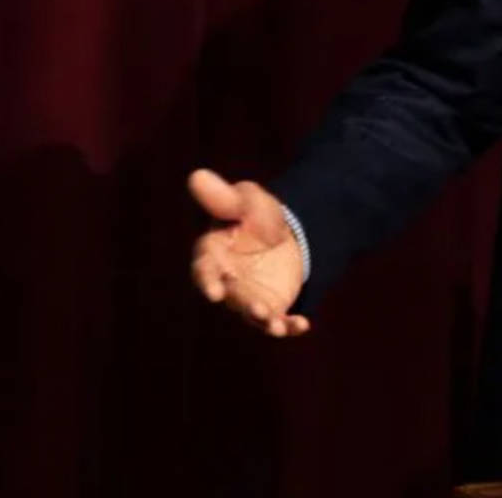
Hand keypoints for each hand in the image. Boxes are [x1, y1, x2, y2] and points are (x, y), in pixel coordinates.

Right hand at [188, 168, 311, 337]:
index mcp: (214, 254)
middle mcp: (227, 280)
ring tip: (276, 324)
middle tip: (257, 309)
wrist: (285, 231)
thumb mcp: (245, 200)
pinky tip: (303, 325)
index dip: (208, 279)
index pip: (204, 268)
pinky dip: (289, 326)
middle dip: (242, 304)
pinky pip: (278, 320)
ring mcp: (248, 296)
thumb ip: (224, 196)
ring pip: (252, 314)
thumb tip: (197, 175)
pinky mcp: (271, 305)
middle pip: (230, 296)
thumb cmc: (256, 213)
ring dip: (263, 320)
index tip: (215, 291)